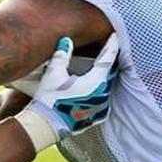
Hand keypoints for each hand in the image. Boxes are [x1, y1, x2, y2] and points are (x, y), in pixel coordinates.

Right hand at [13, 35, 119, 150]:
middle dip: (108, 60)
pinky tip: (93, 88)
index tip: (114, 36)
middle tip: (109, 48)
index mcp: (95, 82)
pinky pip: (102, 99)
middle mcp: (102, 94)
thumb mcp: (53, 74)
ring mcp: (101, 107)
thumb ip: (62, 55)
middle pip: (109, 72)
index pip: (107, 58)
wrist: (47, 125)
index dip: (111, 46)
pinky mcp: (96, 116)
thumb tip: (66, 41)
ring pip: (106, 86)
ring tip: (100, 67)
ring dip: (103, 76)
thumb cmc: (49, 100)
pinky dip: (99, 90)